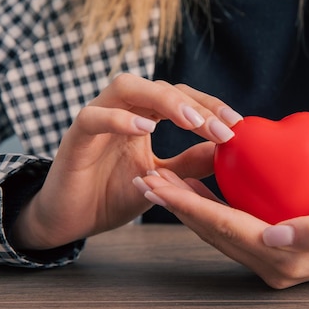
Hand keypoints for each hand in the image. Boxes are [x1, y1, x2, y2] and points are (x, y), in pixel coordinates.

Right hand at [10, 73, 241, 249]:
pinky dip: (119, 119)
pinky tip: (146, 128)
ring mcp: (97, 119)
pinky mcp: (75, 137)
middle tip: (223, 128)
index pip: (180, 97)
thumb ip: (191, 163)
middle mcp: (121, 110)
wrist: (72, 220)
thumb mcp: (162, 179)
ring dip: (163, 101)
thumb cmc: (114, 195)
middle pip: (160, 87)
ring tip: (192, 122)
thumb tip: (226, 150)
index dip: (209, 106)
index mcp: (142, 116)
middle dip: (195, 105)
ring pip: (127, 87)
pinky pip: (93, 117)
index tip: (236, 126)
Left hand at [136, 169, 308, 288]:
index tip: (159, 186)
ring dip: (186, 207)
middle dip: (177, 207)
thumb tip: (274, 236)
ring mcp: (269, 256)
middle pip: (212, 231)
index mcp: (285, 258)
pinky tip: (193, 188)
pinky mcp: (271, 245)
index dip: (190, 206)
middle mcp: (270, 262)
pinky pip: (230, 226)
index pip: (225, 228)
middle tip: (145, 181)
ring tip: (159, 184)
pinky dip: (207, 207)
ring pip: (217, 230)